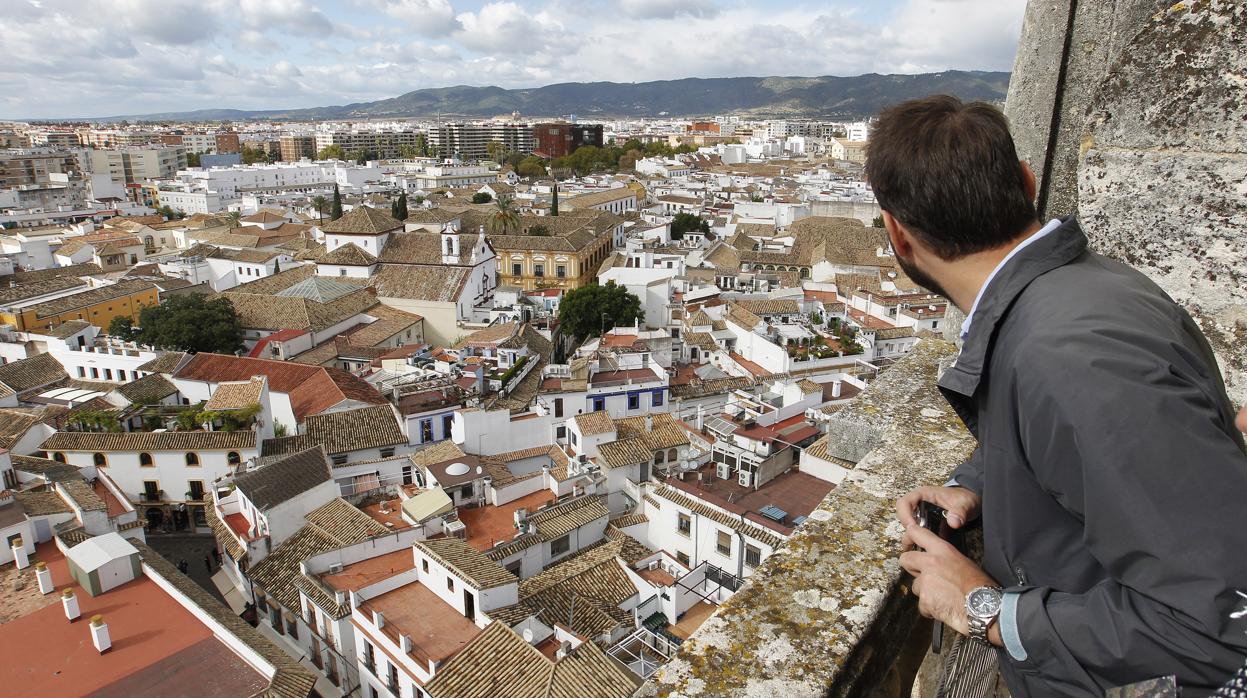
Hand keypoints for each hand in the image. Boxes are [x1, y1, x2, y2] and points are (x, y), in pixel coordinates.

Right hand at [895, 485, 980, 548]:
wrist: (970, 503)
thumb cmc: (965, 499)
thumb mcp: (965, 503)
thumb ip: (960, 512)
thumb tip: (953, 522)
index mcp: (924, 494)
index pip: (905, 503)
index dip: (904, 515)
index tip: (912, 528)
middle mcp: (919, 504)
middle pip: (903, 516)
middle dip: (908, 529)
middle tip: (917, 540)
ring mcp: (921, 514)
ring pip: (909, 526)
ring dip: (912, 536)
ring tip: (920, 547)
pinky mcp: (926, 524)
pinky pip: (917, 532)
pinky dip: (919, 540)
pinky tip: (925, 548)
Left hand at [900, 524, 1000, 643]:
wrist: (985, 608)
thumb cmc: (980, 587)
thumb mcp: (964, 562)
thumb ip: (945, 559)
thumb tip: (937, 561)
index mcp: (943, 551)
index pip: (919, 534)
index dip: (911, 534)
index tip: (909, 535)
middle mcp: (931, 563)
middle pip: (905, 559)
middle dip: (912, 567)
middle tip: (923, 575)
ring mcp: (926, 582)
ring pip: (916, 586)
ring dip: (925, 592)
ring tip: (943, 597)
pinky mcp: (925, 600)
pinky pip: (922, 605)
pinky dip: (930, 609)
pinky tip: (944, 608)